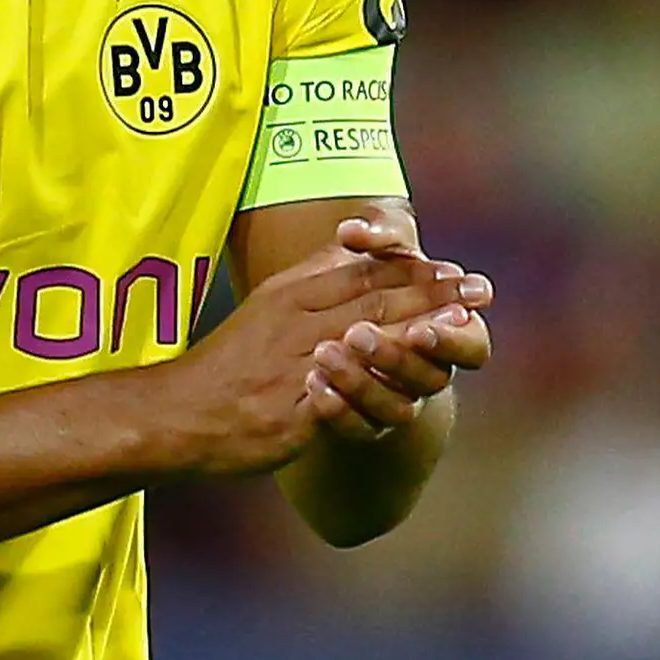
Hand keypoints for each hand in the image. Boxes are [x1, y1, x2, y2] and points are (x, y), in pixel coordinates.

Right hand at [153, 225, 485, 477]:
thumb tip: (350, 246)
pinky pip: (341, 400)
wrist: (178, 413)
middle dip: (433, 296)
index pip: (364, 276)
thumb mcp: (269, 306)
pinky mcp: (290, 411)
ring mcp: (294, 367)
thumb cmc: (230, 363)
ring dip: (418, 334)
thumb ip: (312, 277)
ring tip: (460, 329)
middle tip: (481, 290)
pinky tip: (413, 392)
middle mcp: (296, 326)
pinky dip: (377, 390)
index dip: (417, 273)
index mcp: (292, 297)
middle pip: (374, 303)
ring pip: (364, 345)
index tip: (460, 270)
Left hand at [300, 215, 491, 442]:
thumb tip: (355, 231)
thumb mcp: (382, 246)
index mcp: (454, 332)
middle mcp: (432, 371)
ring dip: (362, 380)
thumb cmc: (374, 271)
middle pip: (432, 378)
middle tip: (358, 334)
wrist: (326, 318)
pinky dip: (337, 407)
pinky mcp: (367, 422)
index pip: (473, 346)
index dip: (451, 339)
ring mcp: (401, 400)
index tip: (420, 326)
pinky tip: (313, 383)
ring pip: (395, 407)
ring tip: (324, 353)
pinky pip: (358, 427)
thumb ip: (378, 231)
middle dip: (397, 357)